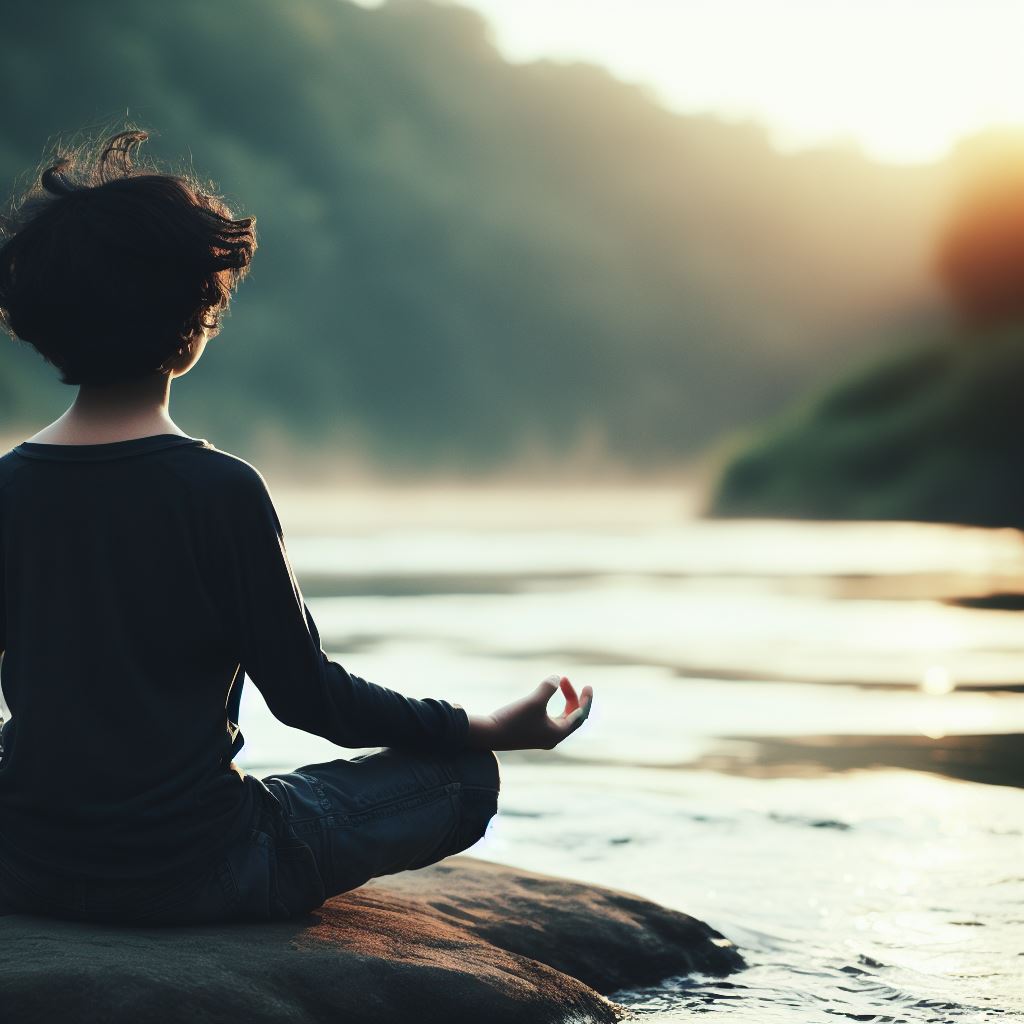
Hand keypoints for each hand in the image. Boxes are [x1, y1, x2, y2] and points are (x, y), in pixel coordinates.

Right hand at [465, 674, 593, 750]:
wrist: (487, 735)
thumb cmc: (512, 719)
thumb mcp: (533, 701)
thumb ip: (548, 688)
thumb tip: (557, 678)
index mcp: (557, 734)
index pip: (580, 717)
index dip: (586, 701)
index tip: (588, 686)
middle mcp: (552, 737)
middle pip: (571, 716)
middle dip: (571, 697)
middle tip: (565, 679)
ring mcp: (541, 736)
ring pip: (560, 717)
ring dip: (561, 700)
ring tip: (558, 684)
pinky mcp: (530, 733)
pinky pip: (549, 718)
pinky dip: (551, 705)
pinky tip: (542, 695)